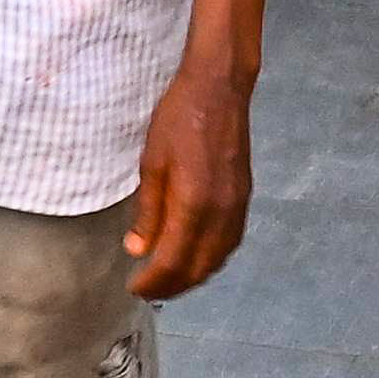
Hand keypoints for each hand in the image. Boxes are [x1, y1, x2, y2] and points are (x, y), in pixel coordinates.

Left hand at [122, 64, 254, 298]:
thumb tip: (138, 250)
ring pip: (218, 259)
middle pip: (199, 268)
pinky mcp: (244, 198)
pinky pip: (229, 242)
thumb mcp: (152, 163)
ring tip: (167, 278)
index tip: (134, 288)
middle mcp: (222, 213)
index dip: (154, 281)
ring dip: (193, 276)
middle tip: (147, 289)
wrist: (219, 88)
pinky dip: (210, 258)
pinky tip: (194, 255)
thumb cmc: (178, 120)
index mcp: (195, 205)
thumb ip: (148, 211)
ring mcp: (237, 207)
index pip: (174, 261)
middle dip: (173, 286)